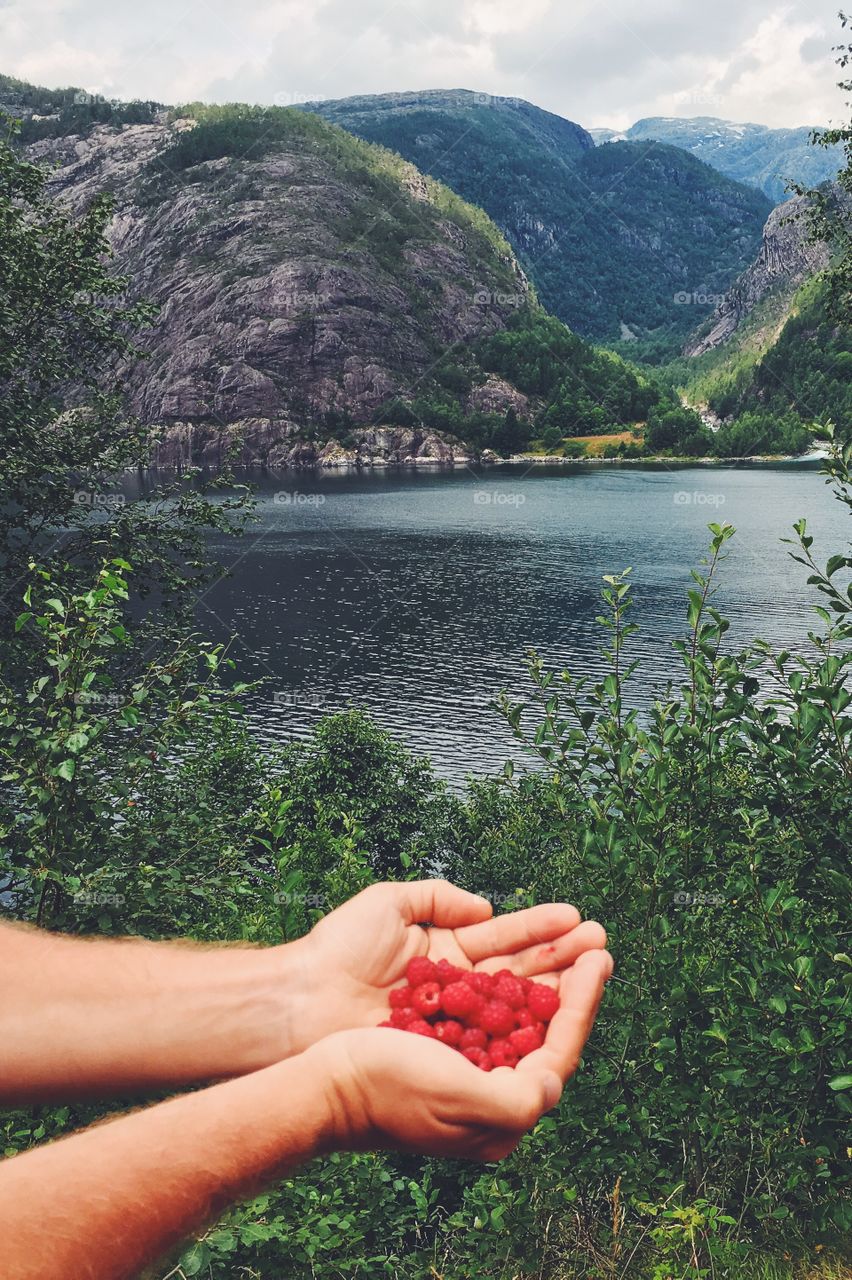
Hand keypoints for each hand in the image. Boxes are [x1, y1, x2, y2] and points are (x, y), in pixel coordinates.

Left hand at [286, 879, 606, 1054]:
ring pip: (519, 1008)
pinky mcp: (449, 1057)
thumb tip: (487, 909)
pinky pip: (497, 1043)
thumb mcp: (389, 902)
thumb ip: (439, 897)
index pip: (507, 940)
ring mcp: (457, 1027)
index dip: (543, 930)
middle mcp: (460, 993)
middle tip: (603, 945)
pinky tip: (561, 1013)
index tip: (578, 918)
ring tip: (597, 969)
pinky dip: (530, 1029)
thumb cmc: (336, 950)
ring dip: (559, 990)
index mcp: (448, 955)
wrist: (299, 1001)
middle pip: (523, 975)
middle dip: (565, 959)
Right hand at [307, 948, 613, 1160]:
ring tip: (568, 939)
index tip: (599, 959)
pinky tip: (516, 958)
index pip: (559, 1054)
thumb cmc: (386, 1087)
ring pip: (520, 1017)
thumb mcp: (458, 1098)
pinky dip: (507, 983)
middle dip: (571, 985)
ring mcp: (466, 1072)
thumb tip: (554, 1082)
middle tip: (595, 942)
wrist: (324, 1083)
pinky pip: (488, 1013)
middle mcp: (489, 1097)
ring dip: (544, 974)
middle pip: (544, 1033)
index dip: (583, 1003)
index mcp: (500, 1118)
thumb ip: (517, 1098)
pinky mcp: (443, 1050)